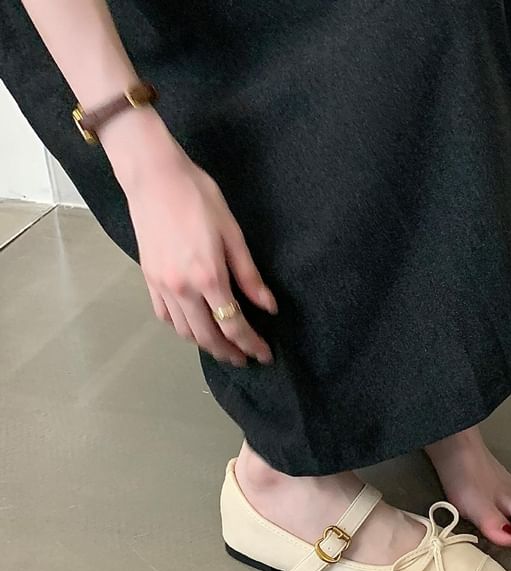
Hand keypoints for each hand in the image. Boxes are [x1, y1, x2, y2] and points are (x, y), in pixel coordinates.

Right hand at [105, 110, 276, 365]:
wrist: (154, 177)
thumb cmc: (198, 198)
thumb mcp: (233, 235)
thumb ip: (250, 276)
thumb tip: (268, 307)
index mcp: (208, 277)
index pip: (234, 325)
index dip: (251, 345)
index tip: (264, 356)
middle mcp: (182, 289)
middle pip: (208, 337)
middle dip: (229, 353)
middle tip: (245, 359)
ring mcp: (162, 286)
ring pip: (184, 332)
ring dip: (205, 344)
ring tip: (223, 346)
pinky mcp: (148, 279)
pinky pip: (165, 316)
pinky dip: (182, 328)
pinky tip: (195, 326)